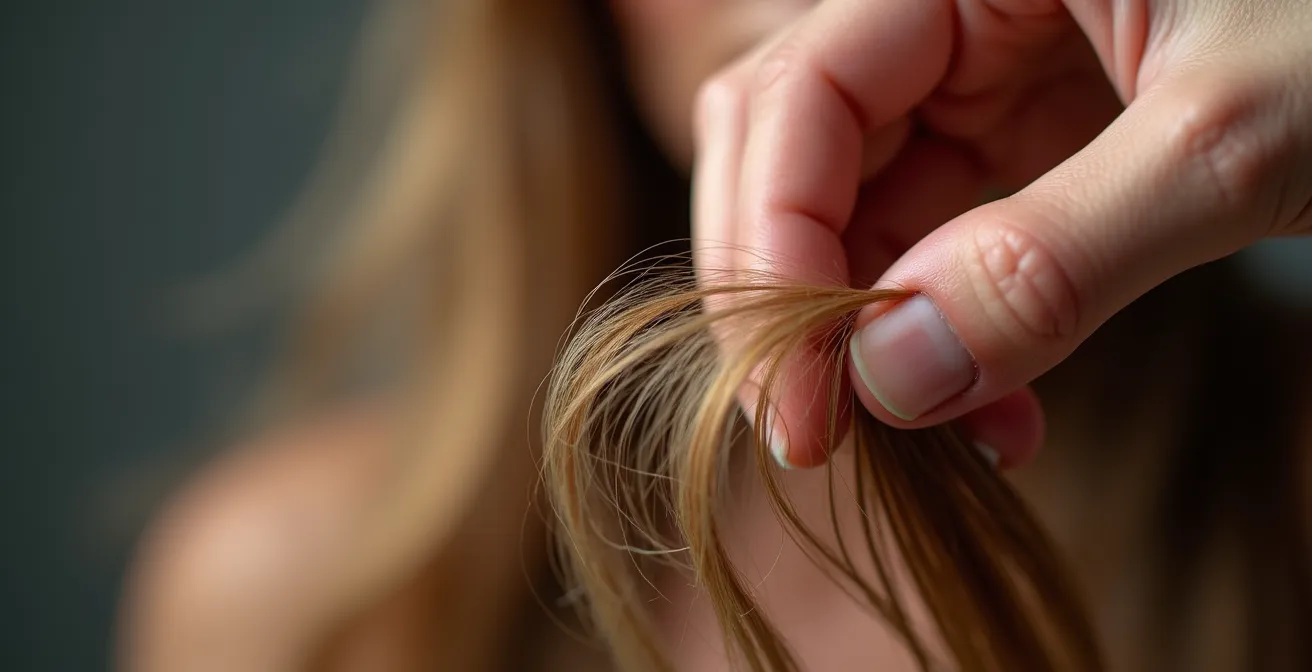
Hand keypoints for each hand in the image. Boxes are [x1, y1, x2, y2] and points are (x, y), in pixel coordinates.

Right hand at [692, 0, 1311, 468]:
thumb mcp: (1238, 136)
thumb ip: (1058, 256)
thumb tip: (890, 381)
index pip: (797, 99)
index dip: (774, 256)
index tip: (801, 408)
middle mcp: (947, 3)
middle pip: (793, 151)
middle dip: (800, 299)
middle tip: (825, 434)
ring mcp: (980, 68)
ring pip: (856, 205)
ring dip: (875, 333)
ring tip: (949, 433)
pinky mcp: (1023, 130)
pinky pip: (934, 233)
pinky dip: (942, 328)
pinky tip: (992, 400)